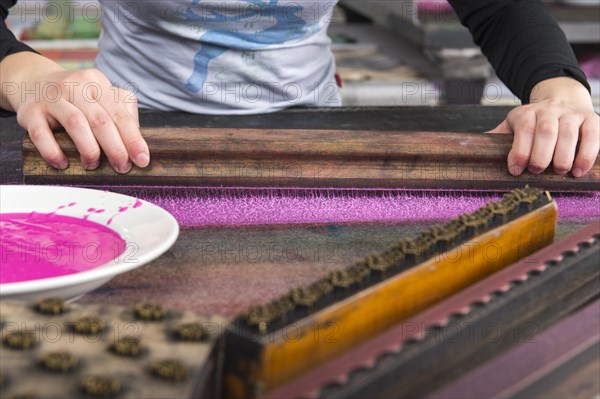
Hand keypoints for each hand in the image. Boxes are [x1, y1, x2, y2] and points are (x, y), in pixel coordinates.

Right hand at [0, 52, 149, 172]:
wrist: (32, 82)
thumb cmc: (75, 98)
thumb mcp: (99, 97)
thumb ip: (120, 114)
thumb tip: (137, 145)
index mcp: (97, 83)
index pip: (120, 113)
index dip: (133, 139)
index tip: (142, 160)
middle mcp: (75, 85)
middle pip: (101, 120)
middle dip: (115, 148)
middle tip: (122, 167)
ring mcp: (51, 97)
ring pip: (76, 124)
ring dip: (89, 149)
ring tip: (93, 165)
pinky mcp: (30, 111)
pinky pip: (42, 134)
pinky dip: (54, 152)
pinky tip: (63, 163)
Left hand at [488, 77, 598, 176]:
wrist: (562, 99)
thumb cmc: (533, 121)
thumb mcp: (512, 125)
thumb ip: (497, 137)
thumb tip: (470, 149)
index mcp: (526, 113)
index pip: (523, 129)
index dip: (519, 151)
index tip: (515, 170)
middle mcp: (549, 111)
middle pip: (546, 131)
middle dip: (541, 154)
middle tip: (537, 170)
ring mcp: (572, 115)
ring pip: (569, 134)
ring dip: (564, 156)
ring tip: (560, 172)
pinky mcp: (592, 120)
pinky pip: (593, 136)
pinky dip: (587, 154)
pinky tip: (579, 170)